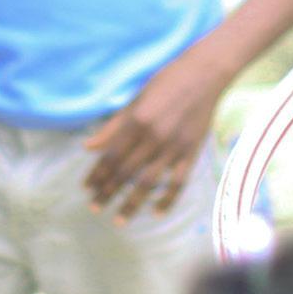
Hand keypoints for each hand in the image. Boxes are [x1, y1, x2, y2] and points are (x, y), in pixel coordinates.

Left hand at [82, 55, 226, 222]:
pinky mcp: (191, 152)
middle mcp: (153, 137)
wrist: (205, 74)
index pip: (112, 155)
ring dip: (131, 203)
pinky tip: (156, 213)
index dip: (97, 173)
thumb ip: (113, 126)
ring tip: (118, 219)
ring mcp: (174, 147)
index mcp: (137, 121)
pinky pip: (178, 182)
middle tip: (94, 207)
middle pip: (126, 172)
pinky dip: (167, 199)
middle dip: (108, 192)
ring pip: (148, 182)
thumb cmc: (167, 81)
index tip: (86, 188)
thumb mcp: (136, 99)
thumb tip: (88, 147)